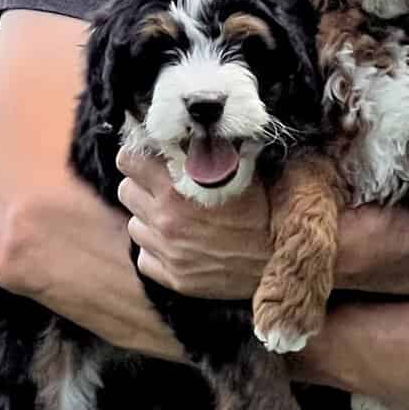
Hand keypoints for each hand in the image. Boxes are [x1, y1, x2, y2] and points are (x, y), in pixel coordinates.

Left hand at [117, 150, 271, 298]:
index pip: (129, 161)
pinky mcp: (173, 277)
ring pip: (134, 226)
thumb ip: (208, 152)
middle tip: (163, 187)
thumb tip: (190, 132)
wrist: (282, 256)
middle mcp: (165, 220)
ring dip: (148, 219)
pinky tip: (179, 245)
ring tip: (175, 218)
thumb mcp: (239, 170)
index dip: (137, 157)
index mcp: (177, 188)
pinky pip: (145, 258)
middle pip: (126, 192)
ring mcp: (167, 251)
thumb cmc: (265, 208)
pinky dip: (156, 250)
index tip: (148, 159)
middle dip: (141, 186)